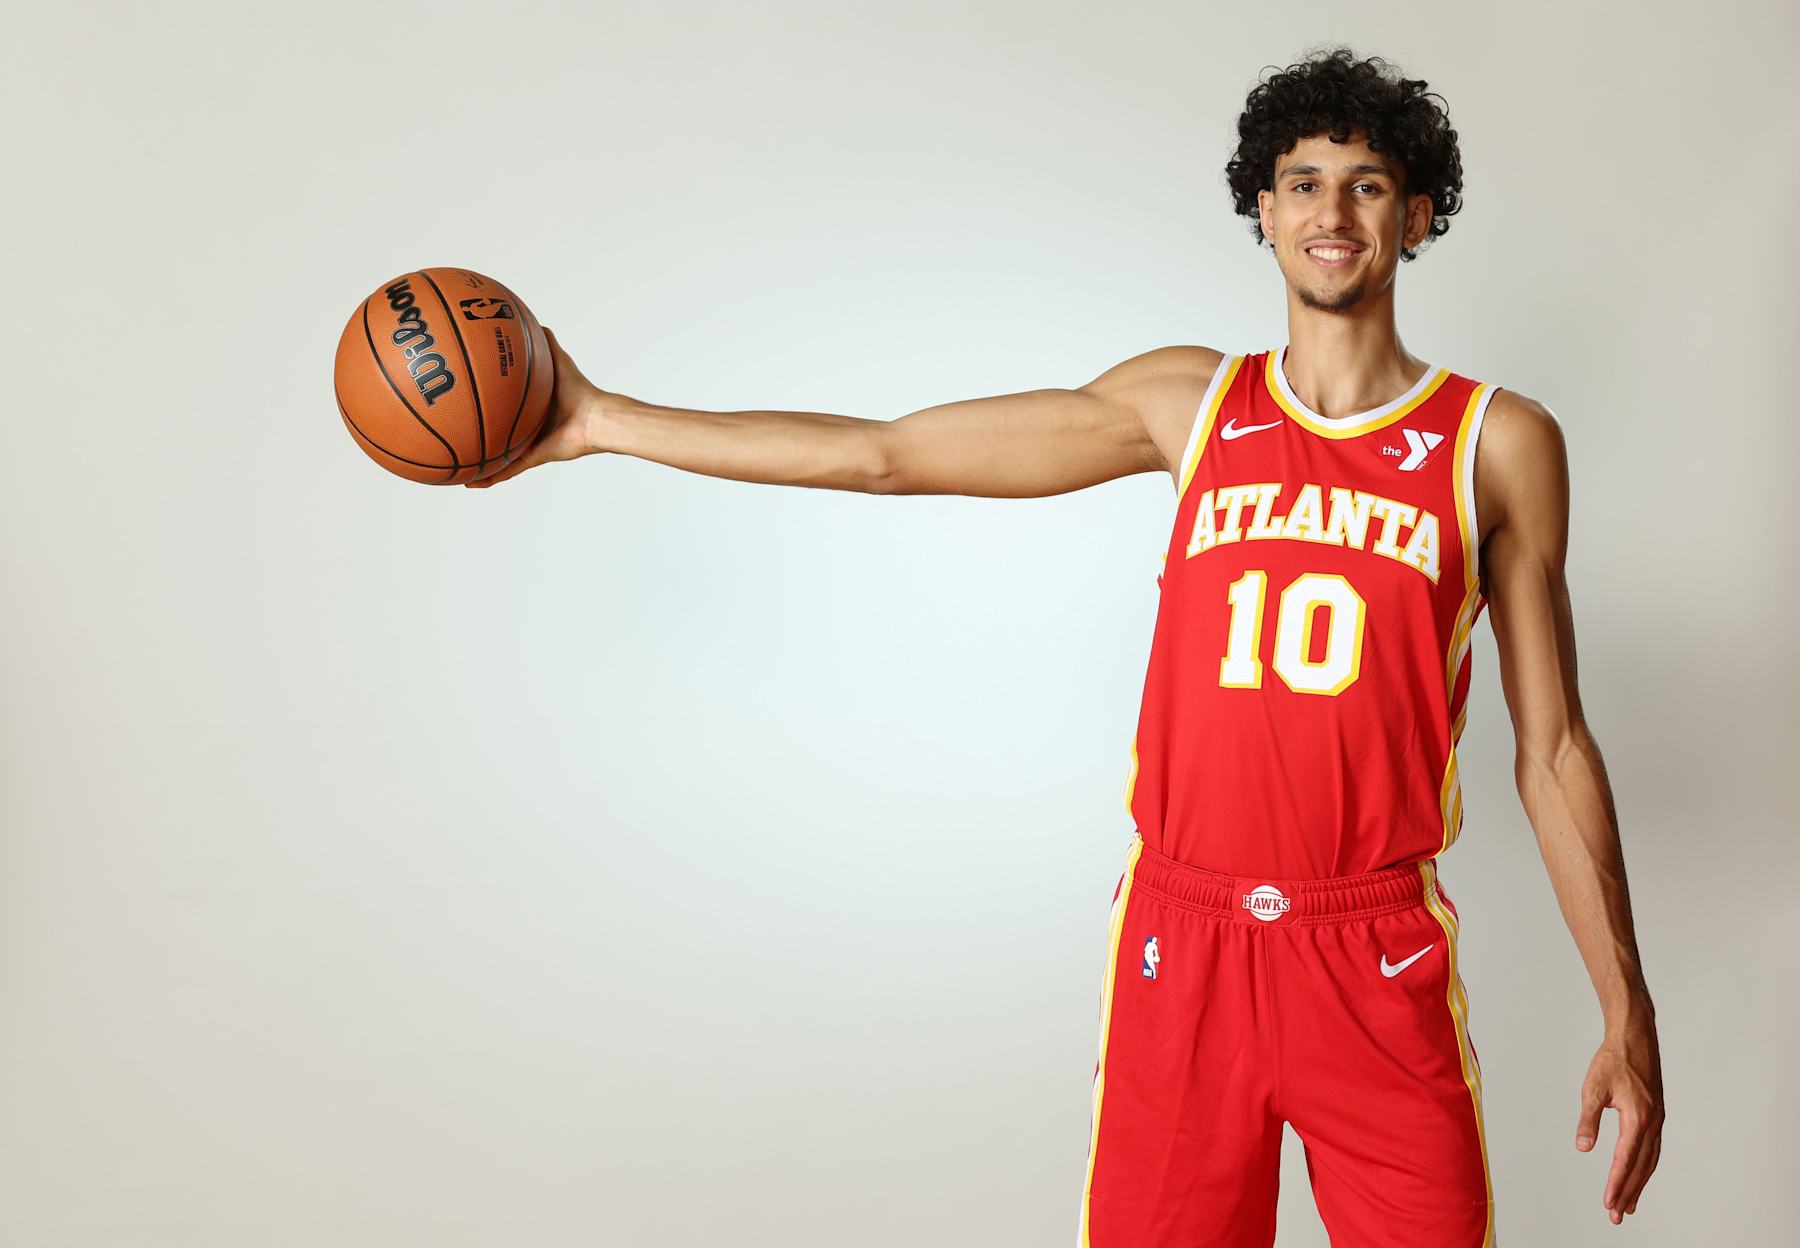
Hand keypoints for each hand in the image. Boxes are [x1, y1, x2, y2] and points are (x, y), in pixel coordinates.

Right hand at [466, 327, 608, 487]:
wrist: (595, 418)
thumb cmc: (578, 388)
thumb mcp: (555, 357)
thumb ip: (543, 339)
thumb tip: (527, 316)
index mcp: (528, 406)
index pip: (499, 403)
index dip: (480, 401)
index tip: (459, 397)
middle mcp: (526, 426)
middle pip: (493, 430)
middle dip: (472, 432)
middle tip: (447, 430)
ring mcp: (528, 444)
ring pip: (495, 456)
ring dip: (475, 462)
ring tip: (451, 467)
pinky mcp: (532, 458)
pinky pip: (507, 471)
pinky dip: (489, 478)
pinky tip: (470, 483)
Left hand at [1574, 1012, 1663, 1223]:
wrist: (1635, 1038)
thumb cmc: (1612, 1060)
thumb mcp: (1593, 1088)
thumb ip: (1588, 1119)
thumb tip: (1583, 1147)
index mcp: (1638, 1118)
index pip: (1625, 1159)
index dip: (1616, 1183)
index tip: (1608, 1203)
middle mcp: (1653, 1123)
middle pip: (1640, 1167)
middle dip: (1628, 1192)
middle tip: (1616, 1216)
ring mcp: (1658, 1121)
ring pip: (1649, 1161)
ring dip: (1638, 1184)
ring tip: (1628, 1206)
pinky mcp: (1656, 1117)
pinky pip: (1653, 1150)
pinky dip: (1645, 1168)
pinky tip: (1638, 1176)